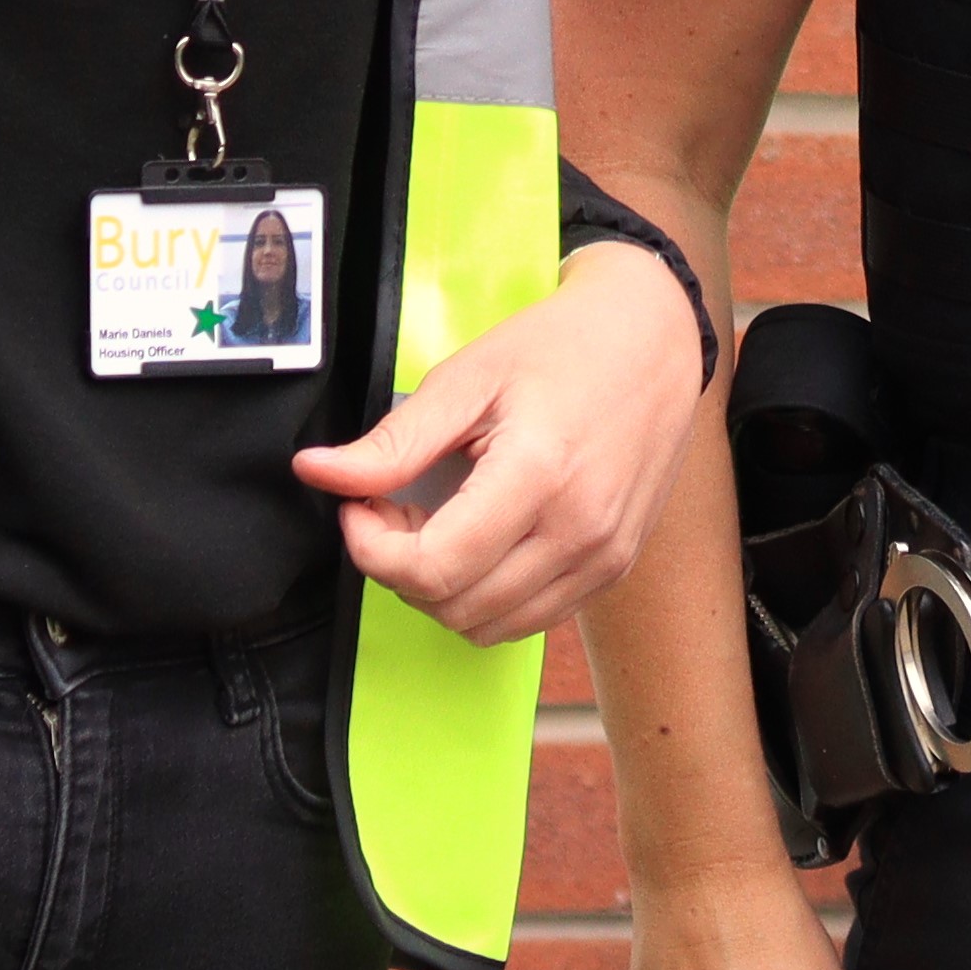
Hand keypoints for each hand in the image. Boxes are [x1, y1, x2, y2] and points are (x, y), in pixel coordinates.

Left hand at [297, 243, 713, 642]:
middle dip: (401, 567)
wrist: (654, 342)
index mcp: (539, 476)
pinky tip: (479, 541)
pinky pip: (529, 620)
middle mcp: (579, 531)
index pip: (432, 569)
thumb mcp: (469, 377)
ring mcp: (602, 557)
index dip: (373, 549)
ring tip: (437, 524)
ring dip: (442, 590)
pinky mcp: (612, 568)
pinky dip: (486, 597)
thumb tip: (316, 472)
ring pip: (489, 627)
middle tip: (396, 506)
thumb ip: (394, 440)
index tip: (360, 504)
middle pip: (454, 607)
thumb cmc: (563, 348)